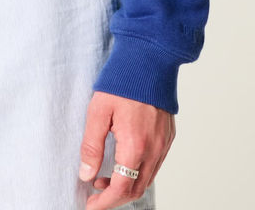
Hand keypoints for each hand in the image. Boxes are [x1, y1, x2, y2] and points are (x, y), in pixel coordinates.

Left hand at [78, 90, 174, 208]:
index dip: (105, 202)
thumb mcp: (98, 111)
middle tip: (95, 192)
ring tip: (104, 176)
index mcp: (135, 145)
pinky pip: (154, 164)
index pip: (121, 188)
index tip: (90, 206)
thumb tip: (86, 174)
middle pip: (136, 189)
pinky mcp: (168, 137)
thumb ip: (92, 146)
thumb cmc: (122, 82)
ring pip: (147, 179)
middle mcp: (154, 149)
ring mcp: (164, 144)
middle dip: (115, 196)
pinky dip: (138, 171)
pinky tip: (123, 161)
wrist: (149, 59)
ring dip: (126, 184)